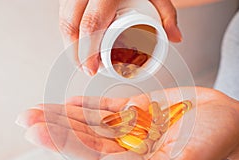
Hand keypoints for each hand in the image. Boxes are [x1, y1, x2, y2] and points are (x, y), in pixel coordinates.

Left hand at [16, 87, 238, 159]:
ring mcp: (133, 128)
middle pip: (85, 136)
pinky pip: (109, 109)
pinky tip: (70, 105)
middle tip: (26, 118)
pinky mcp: (139, 111)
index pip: (93, 152)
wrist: (227, 119)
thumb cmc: (214, 140)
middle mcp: (130, 146)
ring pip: (92, 122)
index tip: (38, 131)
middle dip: (55, 128)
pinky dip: (88, 106)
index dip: (65, 142)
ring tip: (37, 111)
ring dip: (64, 116)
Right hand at [59, 0, 181, 74]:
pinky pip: (63, 11)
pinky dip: (68, 29)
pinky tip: (76, 41)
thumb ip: (167, 13)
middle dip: (74, 52)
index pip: (92, 23)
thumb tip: (176, 38)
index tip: (91, 69)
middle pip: (70, 24)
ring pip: (63, 18)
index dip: (88, 51)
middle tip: (86, 68)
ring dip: (69, 42)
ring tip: (82, 58)